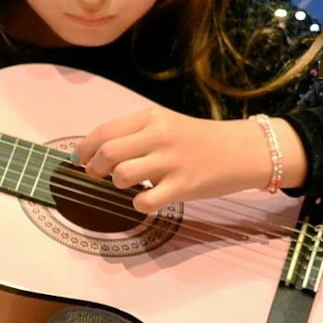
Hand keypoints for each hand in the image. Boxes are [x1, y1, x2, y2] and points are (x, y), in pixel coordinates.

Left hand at [75, 109, 302, 213]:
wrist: (242, 150)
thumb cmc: (200, 140)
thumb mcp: (167, 124)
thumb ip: (135, 134)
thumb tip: (98, 153)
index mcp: (151, 118)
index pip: (104, 131)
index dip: (84, 149)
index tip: (81, 160)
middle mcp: (159, 136)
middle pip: (107, 153)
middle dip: (95, 168)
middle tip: (99, 176)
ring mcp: (171, 162)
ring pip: (122, 176)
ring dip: (117, 184)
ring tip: (130, 185)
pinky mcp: (183, 186)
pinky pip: (145, 201)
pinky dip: (139, 204)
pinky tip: (148, 199)